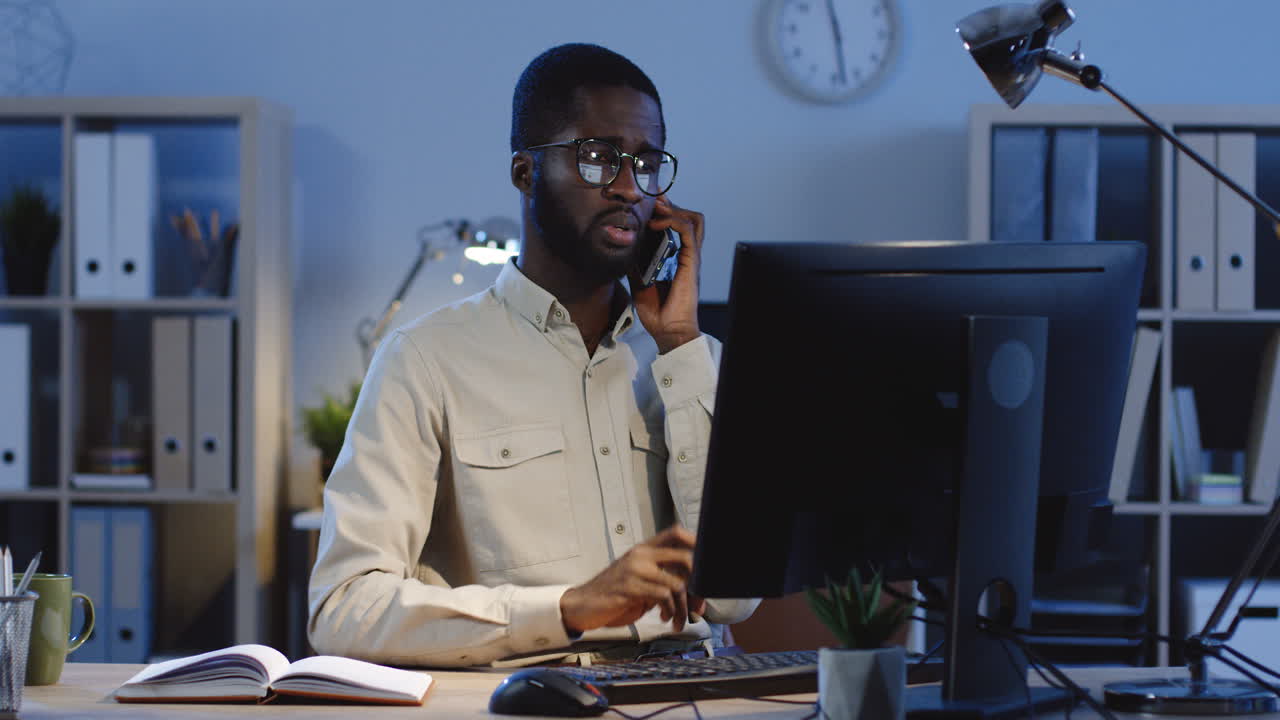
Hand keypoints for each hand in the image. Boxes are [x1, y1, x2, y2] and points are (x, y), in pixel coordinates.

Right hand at [560, 525, 707, 634]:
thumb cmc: (613, 595)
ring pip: (677, 584)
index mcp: (644, 549)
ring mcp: (635, 570)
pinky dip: (671, 611)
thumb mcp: (638, 580)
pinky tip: (666, 619)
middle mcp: (641, 555)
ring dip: (685, 607)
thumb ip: (660, 577)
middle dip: (699, 585)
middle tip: (700, 604)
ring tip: (681, 620)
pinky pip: (663, 597)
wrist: (581, 606)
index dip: (697, 544)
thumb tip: (692, 587)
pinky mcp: (630, 587)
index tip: (707, 567)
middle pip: (685, 557)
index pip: (676, 533)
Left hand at [630, 196, 704, 353]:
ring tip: (657, 207)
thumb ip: (635, 266)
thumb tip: (623, 251)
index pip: (678, 227)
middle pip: (689, 218)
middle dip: (671, 204)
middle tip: (654, 198)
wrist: (669, 332)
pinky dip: (674, 221)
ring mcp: (691, 259)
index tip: (650, 202)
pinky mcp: (691, 263)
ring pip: (694, 220)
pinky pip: (688, 232)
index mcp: (678, 260)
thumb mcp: (639, 283)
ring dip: (675, 209)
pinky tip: (658, 222)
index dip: (666, 211)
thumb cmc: (658, 313)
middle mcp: (688, 256)